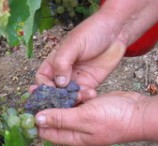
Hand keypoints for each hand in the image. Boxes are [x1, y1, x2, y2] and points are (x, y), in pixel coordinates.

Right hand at [34, 0, 157, 101]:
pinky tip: (90, 95)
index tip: (51, 91)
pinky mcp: (89, 84)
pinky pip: (84, 95)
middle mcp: (63, 73)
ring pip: (69, 95)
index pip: (42, 78)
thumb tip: (59, 82)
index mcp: (54, 62)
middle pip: (54, 91)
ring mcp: (76, 79)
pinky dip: (85, 98)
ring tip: (80, 96)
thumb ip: (62, 62)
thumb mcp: (73, 45)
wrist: (115, 32)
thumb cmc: (91, 33)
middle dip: (57, 98)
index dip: (43, 86)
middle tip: (63, 102)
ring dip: (72, 99)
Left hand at [35, 91, 144, 145]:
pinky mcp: (92, 107)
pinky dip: (81, 95)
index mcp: (72, 137)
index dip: (36, 121)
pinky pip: (79, 100)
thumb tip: (37, 120)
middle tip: (43, 90)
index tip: (29, 106)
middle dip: (50, 105)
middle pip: (55, 118)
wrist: (140, 112)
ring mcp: (85, 117)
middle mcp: (76, 129)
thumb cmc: (114, 119)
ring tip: (78, 93)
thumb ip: (60, 119)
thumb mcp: (84, 118)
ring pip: (67, 106)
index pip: (47, 132)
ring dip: (68, 98)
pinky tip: (88, 92)